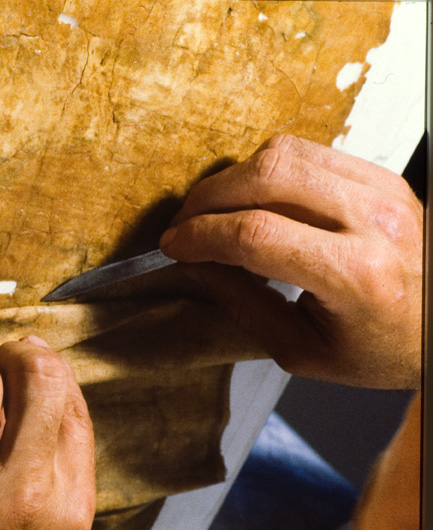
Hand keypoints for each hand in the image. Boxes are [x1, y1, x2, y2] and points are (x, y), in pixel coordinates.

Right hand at [159, 134, 422, 388]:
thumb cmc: (382, 348)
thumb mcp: (303, 350)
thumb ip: (243, 305)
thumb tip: (198, 265)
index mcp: (356, 277)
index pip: (255, 234)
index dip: (200, 236)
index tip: (174, 246)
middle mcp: (374, 223)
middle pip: (267, 178)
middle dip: (208, 198)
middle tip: (185, 224)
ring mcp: (383, 192)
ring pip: (285, 153)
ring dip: (235, 178)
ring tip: (216, 209)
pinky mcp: (383, 176)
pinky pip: (310, 151)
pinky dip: (268, 169)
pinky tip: (255, 197)